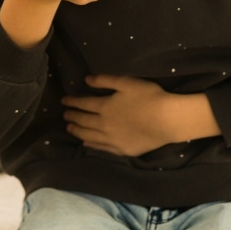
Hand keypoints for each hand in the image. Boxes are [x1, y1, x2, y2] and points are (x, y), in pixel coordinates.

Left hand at [62, 75, 220, 156]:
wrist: (166, 120)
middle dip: (72, 117)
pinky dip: (91, 145)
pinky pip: (101, 148)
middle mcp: (104, 124)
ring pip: (89, 136)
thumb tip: (86, 80)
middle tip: (65, 115)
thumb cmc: (149, 97)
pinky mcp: (121, 150)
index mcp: (105, 106)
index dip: (72, 102)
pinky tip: (86, 143)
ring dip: (77, 131)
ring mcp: (112, 139)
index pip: (83, 104)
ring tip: (69, 129)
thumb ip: (105, 81)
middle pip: (84, 121)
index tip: (64, 101)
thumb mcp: (127, 83)